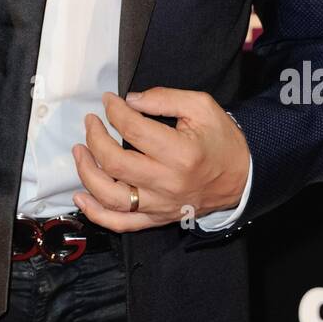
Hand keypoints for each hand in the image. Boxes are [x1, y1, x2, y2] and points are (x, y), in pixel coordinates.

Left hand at [71, 88, 250, 230]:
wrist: (242, 177)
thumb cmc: (221, 140)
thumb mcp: (201, 106)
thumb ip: (164, 98)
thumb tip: (130, 101)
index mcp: (181, 152)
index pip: (134, 130)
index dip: (114, 111)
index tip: (108, 101)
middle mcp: (169, 182)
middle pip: (116, 164)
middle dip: (95, 138)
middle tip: (90, 122)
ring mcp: (161, 204)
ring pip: (112, 197)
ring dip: (87, 173)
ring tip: (80, 151)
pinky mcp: (157, 218)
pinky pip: (121, 223)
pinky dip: (96, 213)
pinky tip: (81, 195)